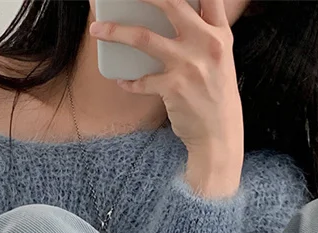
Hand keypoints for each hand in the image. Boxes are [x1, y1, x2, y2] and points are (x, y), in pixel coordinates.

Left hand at [89, 0, 243, 197]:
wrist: (219, 134)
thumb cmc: (215, 96)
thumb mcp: (219, 60)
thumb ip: (202, 36)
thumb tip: (171, 17)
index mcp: (220, 33)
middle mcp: (207, 44)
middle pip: (171, 3)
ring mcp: (189, 65)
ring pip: (143, 37)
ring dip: (115, 31)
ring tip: (97, 29)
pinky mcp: (174, 87)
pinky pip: (141, 80)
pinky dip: (128, 81)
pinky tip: (122, 80)